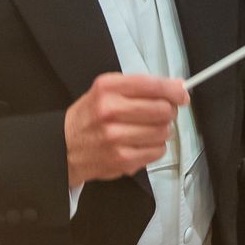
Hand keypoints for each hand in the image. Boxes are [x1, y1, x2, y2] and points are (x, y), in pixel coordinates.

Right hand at [64, 72, 188, 187]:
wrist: (62, 148)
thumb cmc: (88, 118)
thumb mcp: (106, 91)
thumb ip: (141, 87)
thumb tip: (177, 86)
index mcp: (107, 88)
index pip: (153, 85)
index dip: (174, 90)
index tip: (181, 94)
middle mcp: (110, 111)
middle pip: (163, 109)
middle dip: (168, 111)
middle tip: (161, 113)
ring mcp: (117, 138)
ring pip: (164, 132)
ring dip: (162, 131)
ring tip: (146, 130)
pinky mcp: (123, 159)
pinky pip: (158, 151)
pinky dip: (155, 147)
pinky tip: (141, 143)